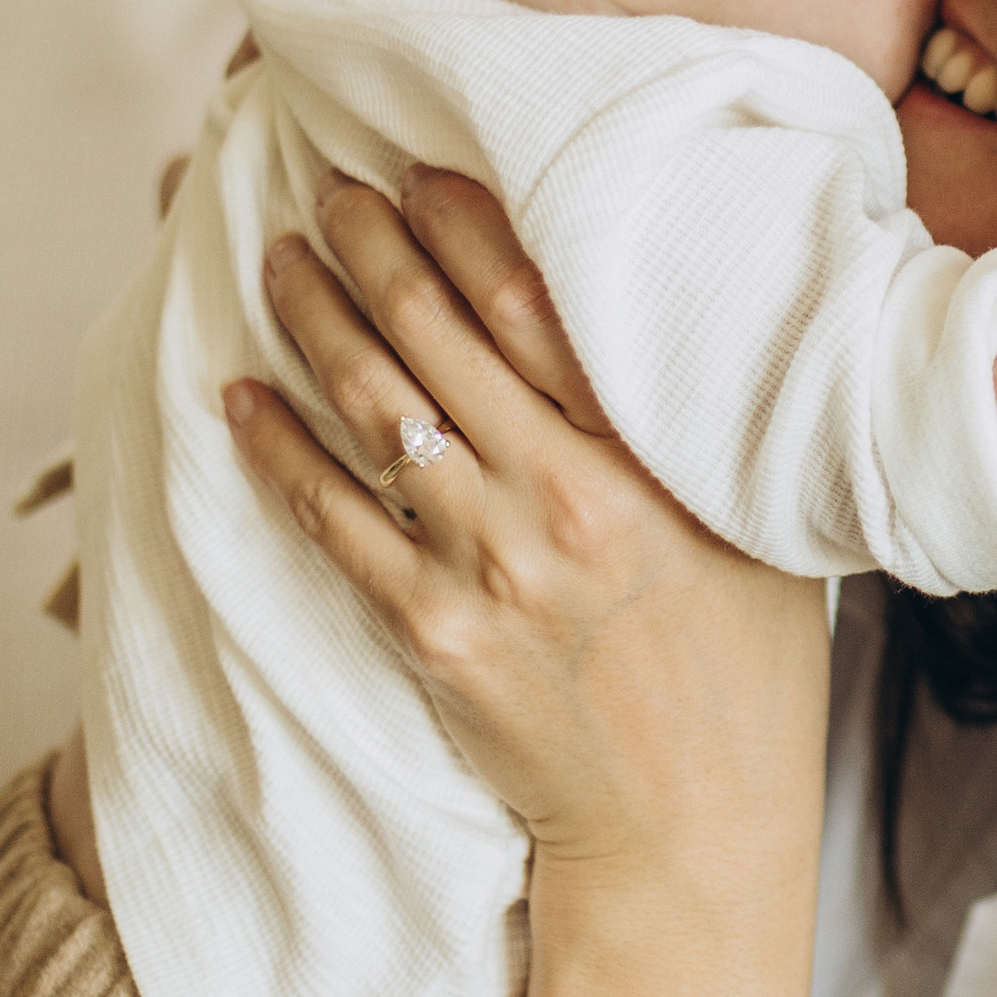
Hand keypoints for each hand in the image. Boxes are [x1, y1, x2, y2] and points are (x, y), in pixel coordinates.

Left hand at [224, 167, 828, 910]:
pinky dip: (278, 450)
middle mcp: (565, 498)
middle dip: (371, 249)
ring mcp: (491, 566)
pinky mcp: (434, 632)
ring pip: (376, 411)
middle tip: (330, 193)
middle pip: (439, 337)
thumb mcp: (756, 525)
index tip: (421, 170)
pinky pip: (333, 522)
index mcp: (652, 459)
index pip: (537, 304)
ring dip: (316, 321)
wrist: (692, 825)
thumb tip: (662, 318)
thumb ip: (698, 429)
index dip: (465, 225)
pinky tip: (240, 398)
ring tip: (281, 261)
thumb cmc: (745, 666)